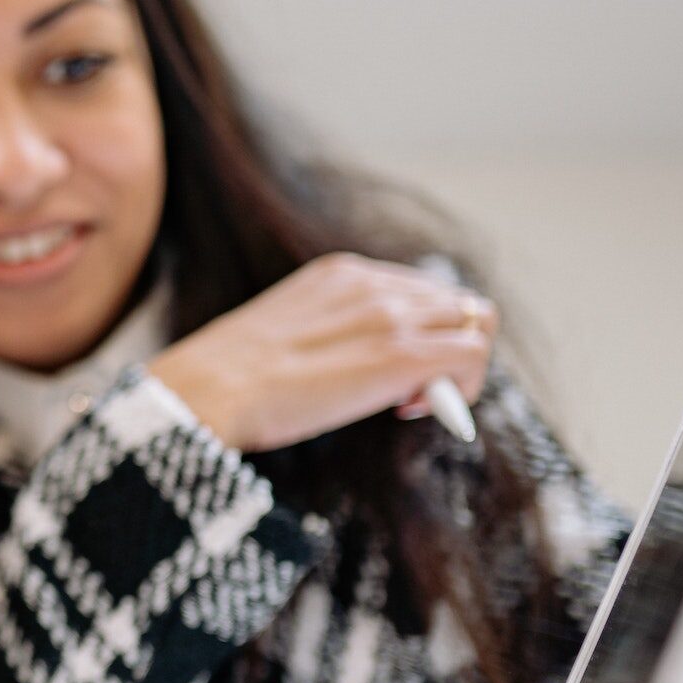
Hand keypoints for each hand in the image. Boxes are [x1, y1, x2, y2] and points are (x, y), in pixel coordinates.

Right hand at [145, 253, 497, 453]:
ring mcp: (389, 314)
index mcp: (340, 273)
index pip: (419, 289)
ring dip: (460, 367)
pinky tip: (413, 410)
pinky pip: (474, 354)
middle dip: (447, 346)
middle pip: (458, 301)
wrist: (206, 391)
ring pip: (476, 321)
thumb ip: (329, 333)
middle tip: (408, 393)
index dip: (418, 331)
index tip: (386, 374)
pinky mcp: (401, 353)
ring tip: (410, 401)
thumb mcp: (284, 333)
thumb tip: (355, 365)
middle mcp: (371, 282)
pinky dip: (464, 386)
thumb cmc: (227, 379)